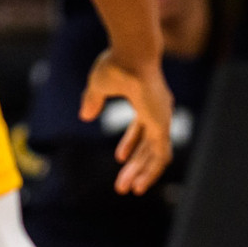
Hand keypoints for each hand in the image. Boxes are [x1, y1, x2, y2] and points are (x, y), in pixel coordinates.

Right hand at [81, 49, 175, 193]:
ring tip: (130, 190)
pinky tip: (142, 183)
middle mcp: (157, 111)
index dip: (131, 145)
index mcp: (146, 100)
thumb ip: (92, 101)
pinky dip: (152, 171)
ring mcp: (162, 119)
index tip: (120, 159)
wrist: (131, 57)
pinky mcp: (163, 126)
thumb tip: (85, 116)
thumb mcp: (98, 86)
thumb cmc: (117, 65)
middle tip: (122, 185)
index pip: (141, 129)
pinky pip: (162, 156)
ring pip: (155, 154)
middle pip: (148, 145)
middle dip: (135, 165)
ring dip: (142, 173)